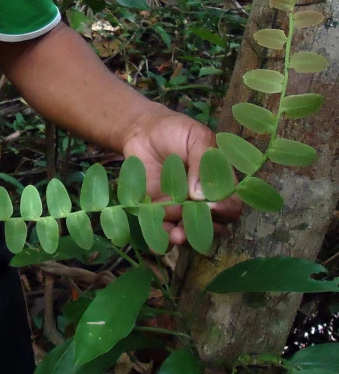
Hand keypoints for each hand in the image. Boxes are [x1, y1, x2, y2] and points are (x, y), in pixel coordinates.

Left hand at [122, 104, 242, 246]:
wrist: (142, 131)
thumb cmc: (175, 131)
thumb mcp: (196, 138)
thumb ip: (203, 162)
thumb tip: (202, 195)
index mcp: (219, 182)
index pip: (231, 203)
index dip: (226, 209)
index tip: (213, 206)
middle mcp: (202, 199)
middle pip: (214, 224)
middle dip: (206, 229)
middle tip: (193, 222)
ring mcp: (180, 207)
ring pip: (189, 231)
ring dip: (185, 237)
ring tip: (177, 235)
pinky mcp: (157, 212)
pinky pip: (163, 231)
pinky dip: (162, 240)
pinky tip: (159, 242)